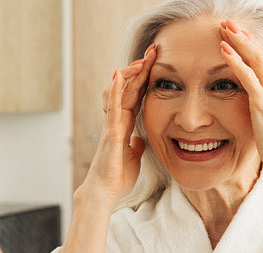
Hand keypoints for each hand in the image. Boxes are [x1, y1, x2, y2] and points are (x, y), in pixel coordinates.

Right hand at [76, 44, 156, 206]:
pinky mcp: (111, 132)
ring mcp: (113, 124)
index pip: (136, 95)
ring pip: (120, 91)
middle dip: (141, 68)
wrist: (106, 191)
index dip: (145, 78)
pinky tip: (120, 75)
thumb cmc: (118, 176)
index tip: (156, 62)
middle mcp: (118, 120)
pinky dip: (116, 90)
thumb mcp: (134, 157)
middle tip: (153, 50)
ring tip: (142, 59)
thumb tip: (140, 140)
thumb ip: (136, 145)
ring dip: (130, 74)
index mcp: (125, 124)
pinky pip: (113, 107)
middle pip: (129, 87)